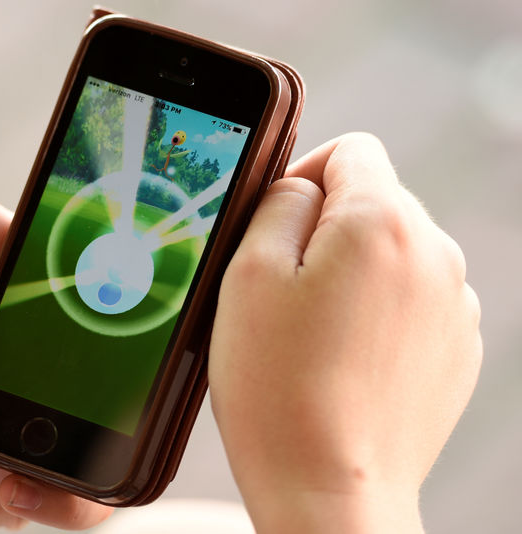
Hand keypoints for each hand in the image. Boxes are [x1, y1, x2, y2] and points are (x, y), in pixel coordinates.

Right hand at [209, 133, 481, 533]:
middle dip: (326, 229)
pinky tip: (344, 358)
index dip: (305, 172)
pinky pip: (411, 300)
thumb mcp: (247, 272)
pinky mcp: (456, 348)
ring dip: (352, 272)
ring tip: (313, 332)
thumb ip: (277, 203)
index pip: (352, 150)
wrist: (329, 490)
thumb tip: (301, 186)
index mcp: (382, 223)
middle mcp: (436, 254)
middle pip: (375, 202)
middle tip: (282, 289)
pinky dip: (377, 312)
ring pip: (393, 253)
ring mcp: (454, 305)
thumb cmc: (278, 387)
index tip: (277, 220)